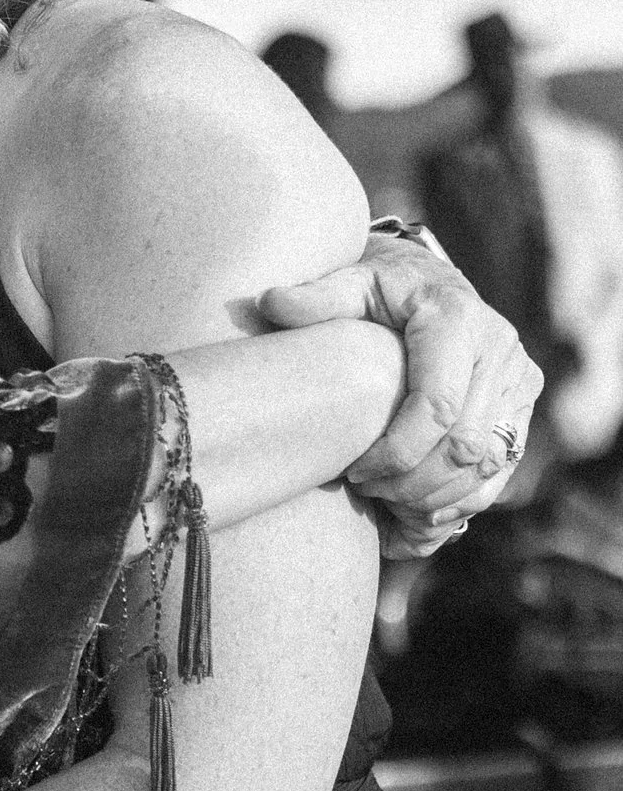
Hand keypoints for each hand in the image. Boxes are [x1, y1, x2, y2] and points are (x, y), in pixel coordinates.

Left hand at [260, 233, 540, 555]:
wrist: (427, 283)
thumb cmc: (378, 287)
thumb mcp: (348, 281)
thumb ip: (316, 297)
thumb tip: (270, 303)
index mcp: (457, 319)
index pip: (436, 405)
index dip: (396, 451)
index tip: (352, 471)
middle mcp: (500, 350)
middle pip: (464, 444)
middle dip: (412, 482)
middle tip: (364, 491)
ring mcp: (518, 382)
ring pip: (486, 465)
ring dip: (436, 498)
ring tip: (385, 502)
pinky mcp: (519, 408)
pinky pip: (499, 471)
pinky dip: (460, 501)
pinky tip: (415, 510)